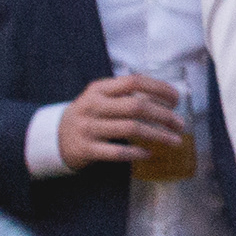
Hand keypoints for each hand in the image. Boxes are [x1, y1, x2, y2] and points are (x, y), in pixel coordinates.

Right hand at [55, 74, 184, 169]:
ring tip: (175, 140)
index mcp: (99, 89)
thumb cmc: (90, 115)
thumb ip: (127, 94)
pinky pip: (117, 152)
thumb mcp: (102, 98)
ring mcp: (88, 128)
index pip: (134, 81)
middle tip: (180, 124)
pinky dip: (137, 153)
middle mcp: (92, 106)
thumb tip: (169, 97)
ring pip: (131, 129)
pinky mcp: (86, 149)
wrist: (54, 137)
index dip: (159, 88)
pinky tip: (149, 153)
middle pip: (136, 106)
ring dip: (158, 135)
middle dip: (164, 115)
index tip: (176, 99)